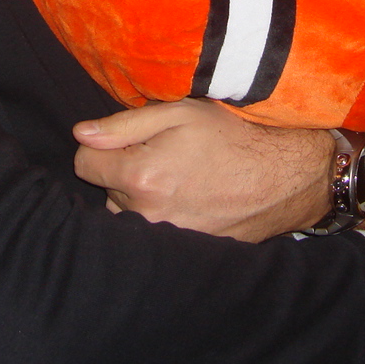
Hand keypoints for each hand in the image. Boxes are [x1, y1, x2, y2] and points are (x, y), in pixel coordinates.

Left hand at [72, 99, 333, 240]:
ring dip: (142, 195)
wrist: (284, 176)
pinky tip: (191, 195)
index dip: (101, 146)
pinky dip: (164, 213)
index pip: (83, 164)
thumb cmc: (233, 136)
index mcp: (140, 177)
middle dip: (125, 170)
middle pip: (107, 190)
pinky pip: (155, 230)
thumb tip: (80, 135)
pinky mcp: (184, 251)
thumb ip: (123, 124)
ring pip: (129, 214)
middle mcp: (148, 215)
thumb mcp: (179, 113)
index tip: (127, 139)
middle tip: (164, 153)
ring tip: (179, 175)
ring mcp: (166, 238)